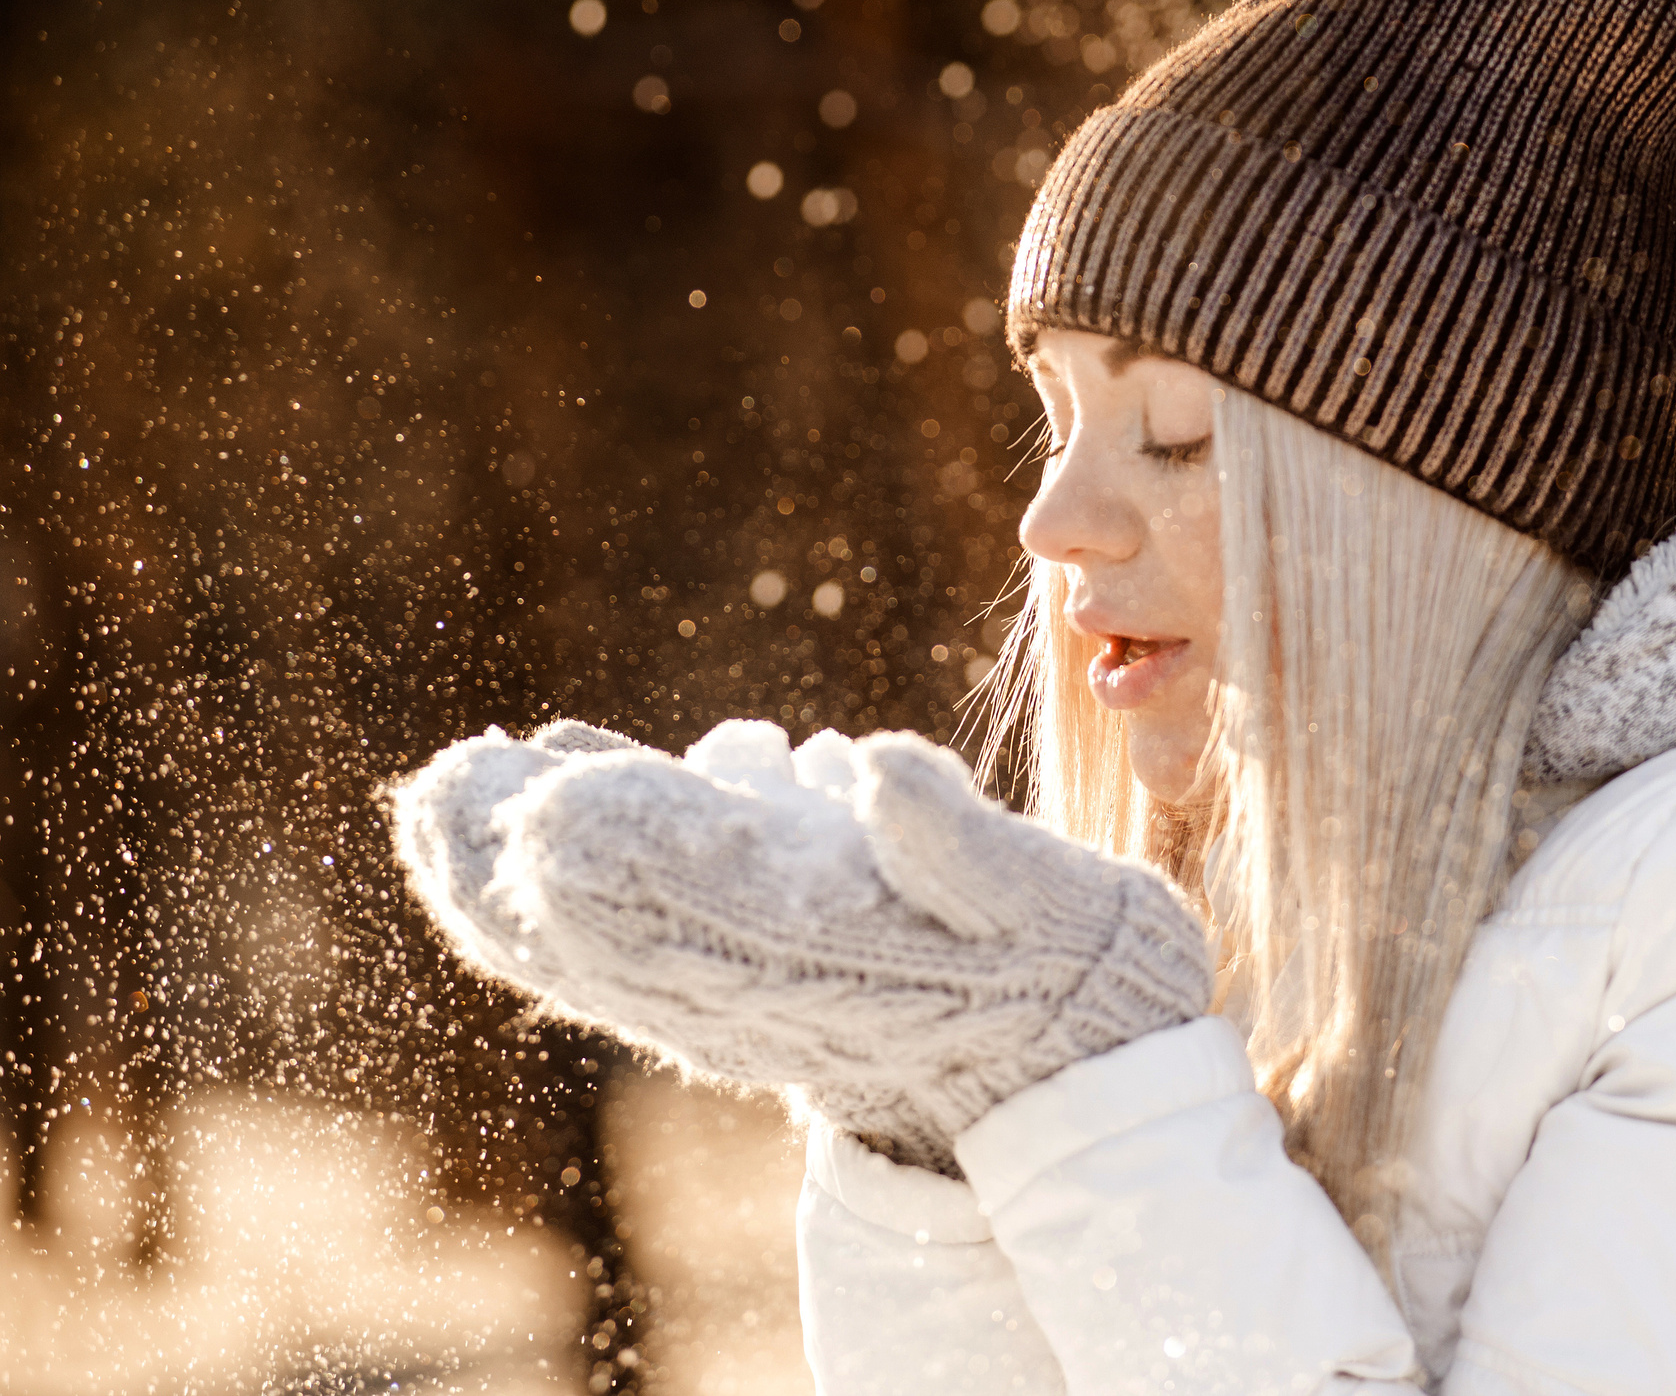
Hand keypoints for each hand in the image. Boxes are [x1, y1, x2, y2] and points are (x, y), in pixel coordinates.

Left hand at [392, 718, 1212, 1175]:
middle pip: (603, 928)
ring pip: (596, 941)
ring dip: (515, 871)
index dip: (607, 838)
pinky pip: (620, 947)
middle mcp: (758, 986)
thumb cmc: (1065, 968)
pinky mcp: (741, 984)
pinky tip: (546, 815)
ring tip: (458, 784)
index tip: (541, 785)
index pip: (681, 898)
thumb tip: (869, 763)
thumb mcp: (1035, 895)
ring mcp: (738, 993)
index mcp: (822, 958)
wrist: (1066, 1074)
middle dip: (515, 854)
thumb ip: (952, 836)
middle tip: (447, 778)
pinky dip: (562, 895)